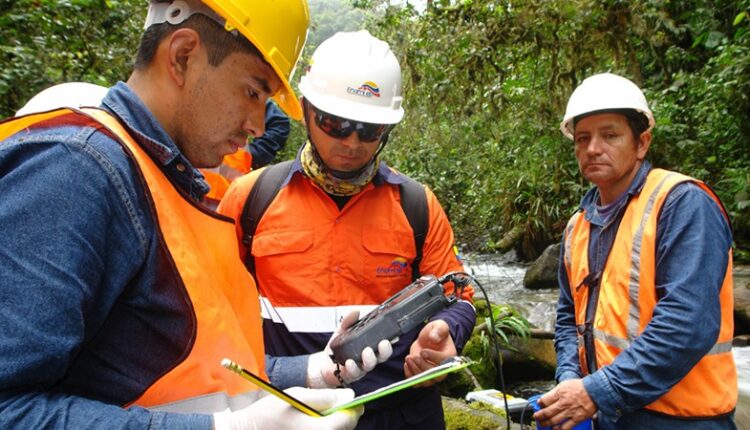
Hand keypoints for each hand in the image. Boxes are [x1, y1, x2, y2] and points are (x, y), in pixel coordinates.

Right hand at [213, 387, 362, 429]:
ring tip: (314, 414)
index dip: (352, 407)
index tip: (349, 399)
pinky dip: (322, 429)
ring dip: (332, 424)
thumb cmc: (268, 413)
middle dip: (342, 416)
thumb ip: (324, 396)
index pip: (348, 420)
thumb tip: (350, 395)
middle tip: (330, 404)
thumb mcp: (295, 396)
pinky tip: (309, 423)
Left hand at [307, 310, 392, 387]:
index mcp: (370, 347)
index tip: (394, 336)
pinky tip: (350, 362)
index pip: (383, 344)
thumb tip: (355, 311)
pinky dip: (352, 367)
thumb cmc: (338, 348)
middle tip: (383, 343)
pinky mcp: (350, 375)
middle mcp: (368, 359)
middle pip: (382, 356)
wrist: (324, 364)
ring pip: (369, 366)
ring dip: (369, 359)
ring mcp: (360, 368)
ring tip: (366, 351)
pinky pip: (353, 373)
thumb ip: (348, 321)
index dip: (391, 340)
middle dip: (385, 351)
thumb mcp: (342, 331)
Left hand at [403, 320, 456, 386]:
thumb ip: (438, 330)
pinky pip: (416, 382)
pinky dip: (410, 375)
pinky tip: (407, 364)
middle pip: (435, 375)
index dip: (433, 358)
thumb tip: (434, 338)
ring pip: (425, 381)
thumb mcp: (439, 326)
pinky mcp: (422, 376)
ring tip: (409, 358)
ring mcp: (432, 374)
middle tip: (414, 356)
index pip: (444, 362)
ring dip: (415, 371)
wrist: (428, 339)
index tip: (423, 351)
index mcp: (450, 356)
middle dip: (423, 366)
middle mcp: (443, 368)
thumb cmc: (436, 333)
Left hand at [532, 379, 597, 429]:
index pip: (544, 401)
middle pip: (546, 412)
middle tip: (536, 417)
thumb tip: (546, 399)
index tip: (538, 405)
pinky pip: (565, 427)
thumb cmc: (580, 387)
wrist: (595, 390)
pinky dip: (558, 429)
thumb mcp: (564, 384)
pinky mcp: (577, 418)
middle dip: (539, 416)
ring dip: (546, 423)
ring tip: (543, 424)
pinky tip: (555, 429)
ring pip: (554, 421)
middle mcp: (563, 403)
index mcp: (559, 393)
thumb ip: (555, 392)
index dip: (539, 404)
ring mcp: (570, 411)